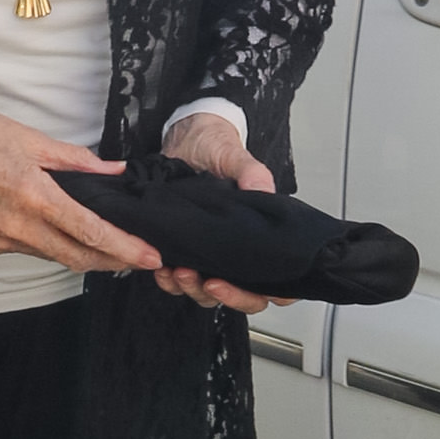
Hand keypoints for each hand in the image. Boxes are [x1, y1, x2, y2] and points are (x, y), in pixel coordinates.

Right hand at [0, 95, 161, 277]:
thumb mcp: (31, 137)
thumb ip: (75, 159)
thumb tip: (113, 170)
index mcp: (34, 195)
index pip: (90, 232)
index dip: (124, 248)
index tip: (151, 256)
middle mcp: (18, 225)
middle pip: (77, 257)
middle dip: (113, 261)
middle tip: (141, 258)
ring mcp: (1, 239)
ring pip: (54, 255)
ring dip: (83, 253)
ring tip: (109, 244)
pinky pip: (30, 249)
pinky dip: (52, 244)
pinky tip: (61, 231)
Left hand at [154, 108, 287, 312]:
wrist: (184, 142)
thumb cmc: (216, 149)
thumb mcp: (236, 158)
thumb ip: (252, 174)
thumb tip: (263, 191)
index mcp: (262, 238)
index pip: (277, 284)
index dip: (265, 293)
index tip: (243, 283)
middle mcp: (239, 252)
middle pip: (244, 296)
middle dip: (224, 296)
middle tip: (207, 281)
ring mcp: (212, 256)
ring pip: (208, 293)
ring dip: (192, 289)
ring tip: (179, 271)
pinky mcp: (185, 251)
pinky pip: (179, 280)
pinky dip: (170, 280)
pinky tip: (163, 268)